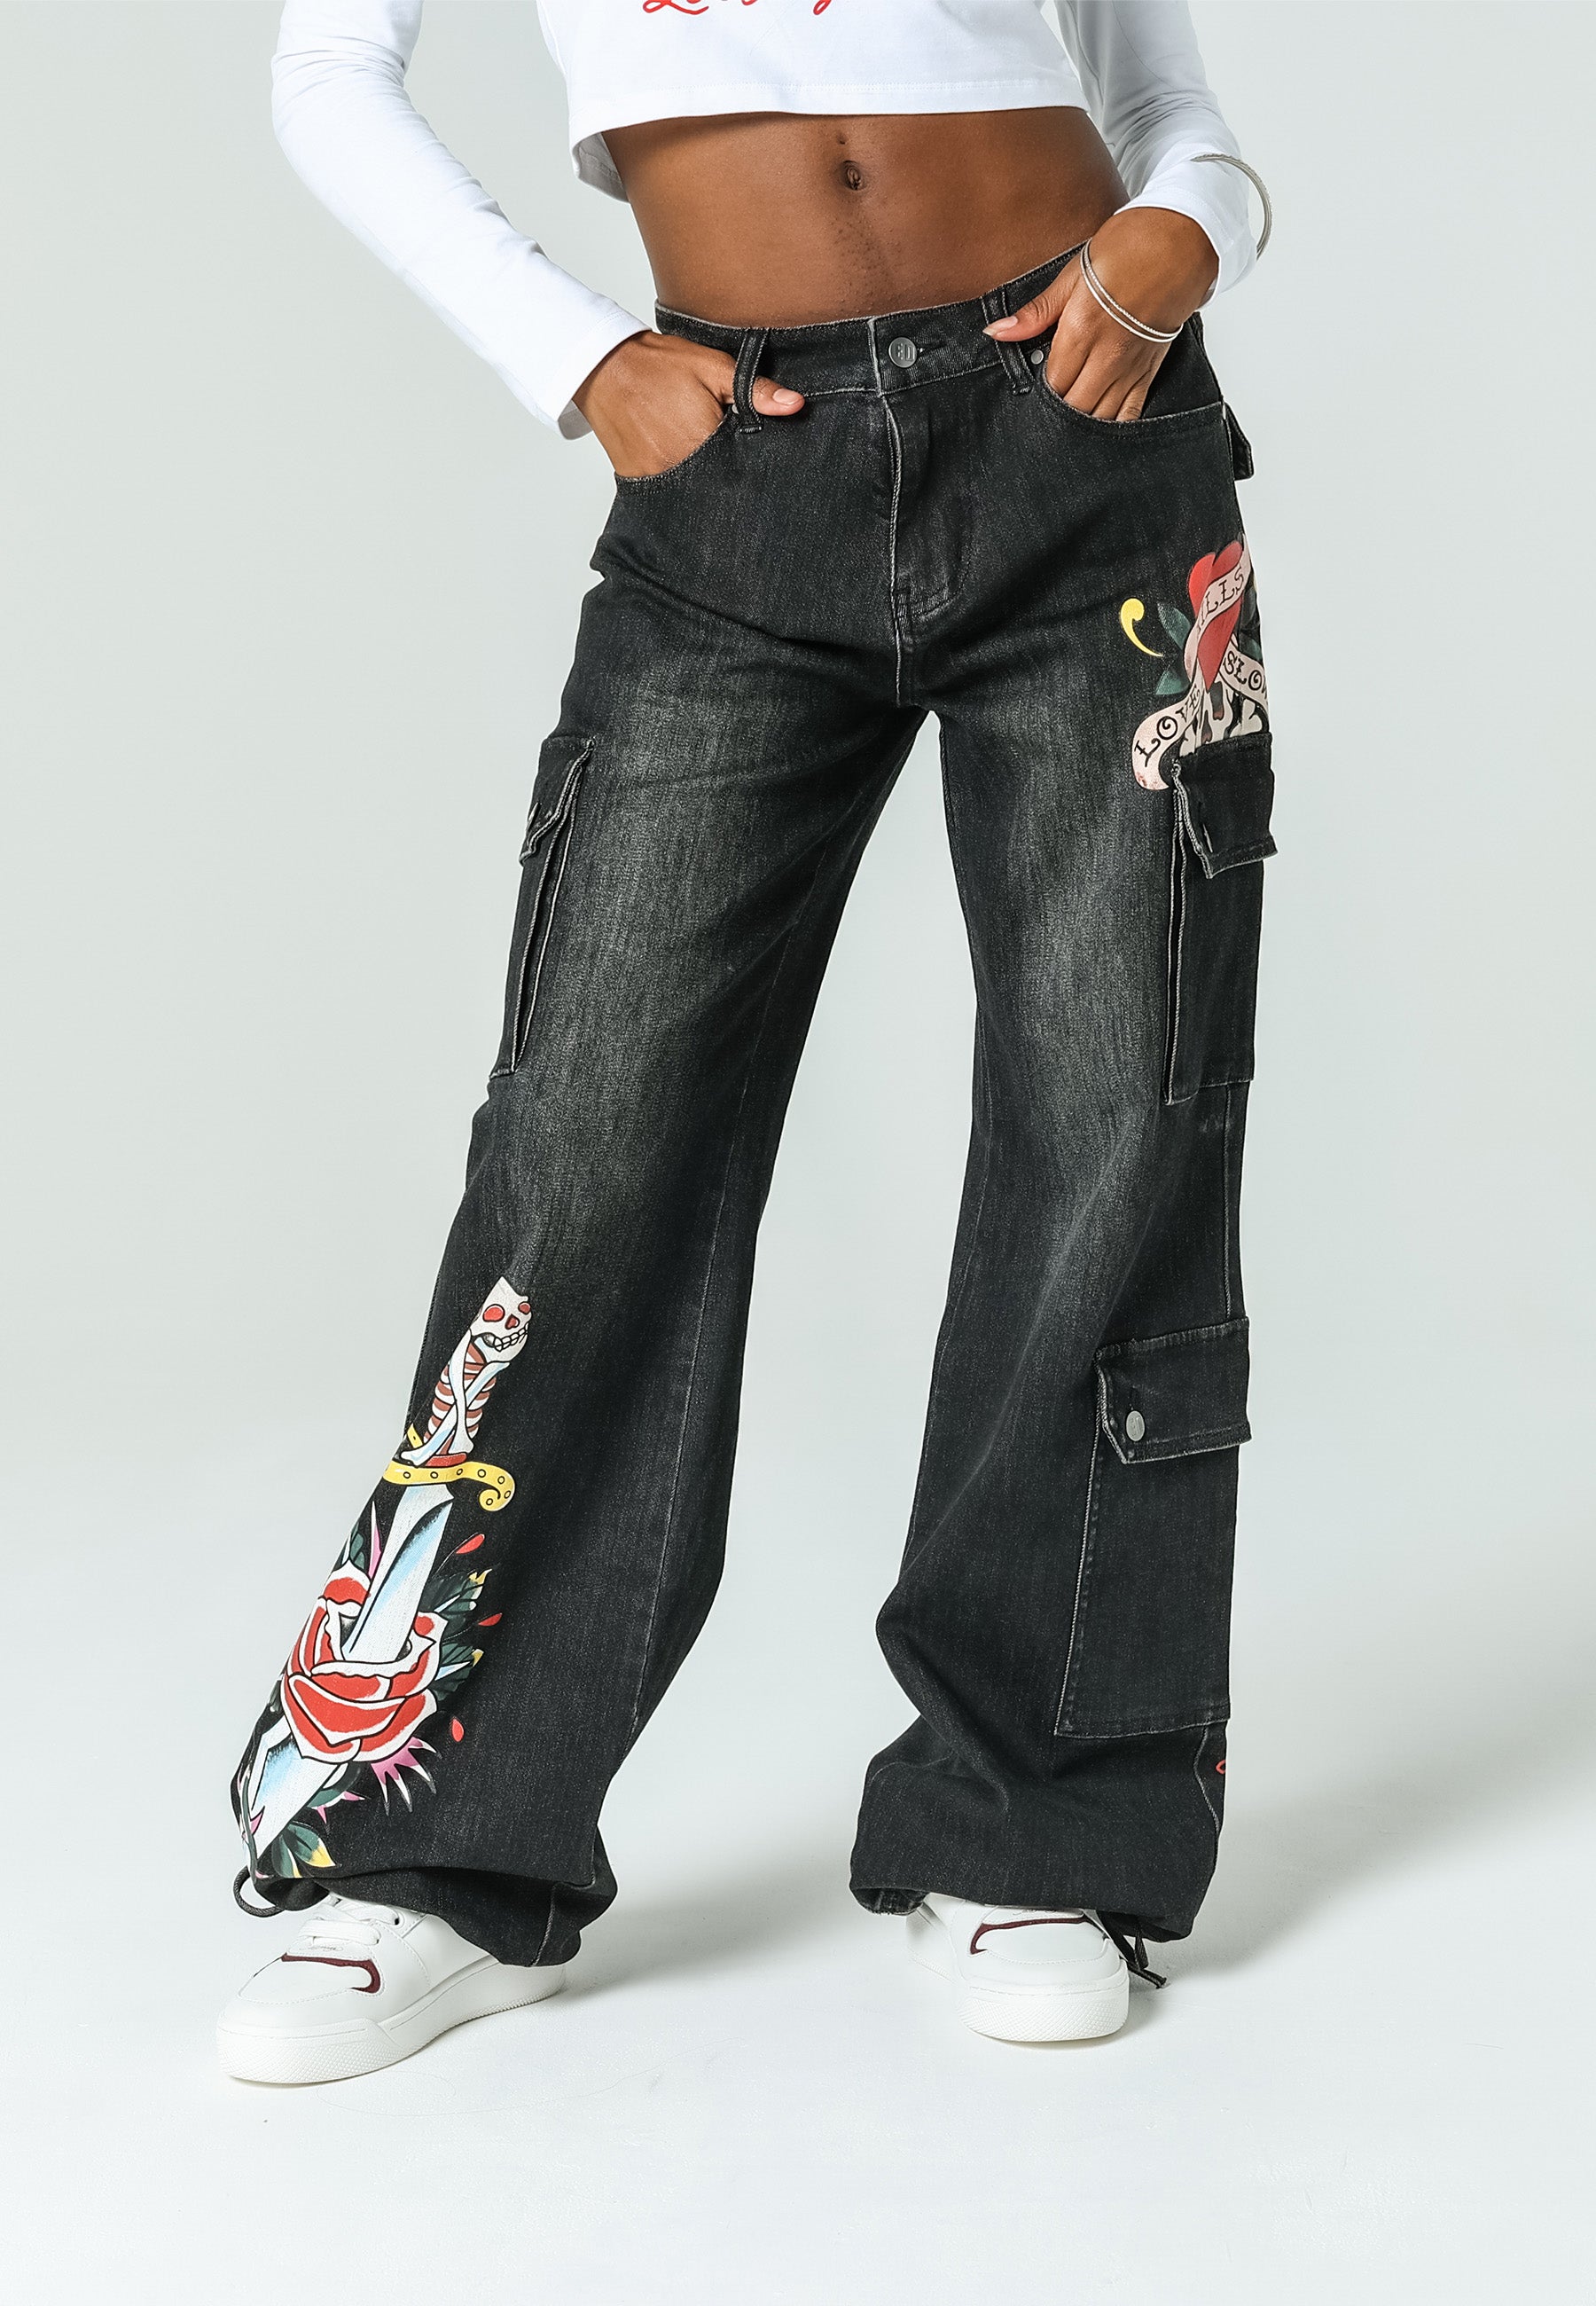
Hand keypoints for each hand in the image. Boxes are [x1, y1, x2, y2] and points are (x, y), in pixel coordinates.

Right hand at [573, 330, 804, 476]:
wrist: (604, 367)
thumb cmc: (658, 365)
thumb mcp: (713, 368)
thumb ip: (754, 390)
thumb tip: (795, 404)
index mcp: (704, 443)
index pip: (743, 471)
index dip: (755, 468)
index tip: (761, 464)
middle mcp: (680, 469)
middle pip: (720, 487)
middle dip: (731, 479)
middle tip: (733, 464)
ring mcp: (657, 479)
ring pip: (695, 494)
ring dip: (706, 485)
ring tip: (707, 465)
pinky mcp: (638, 481)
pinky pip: (668, 494)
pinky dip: (680, 485)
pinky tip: (684, 468)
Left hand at [984, 207, 1218, 422]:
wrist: (1182, 242)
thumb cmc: (1129, 249)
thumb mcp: (1072, 274)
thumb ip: (1036, 313)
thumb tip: (997, 332)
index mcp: (1081, 333)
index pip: (1051, 384)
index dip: (1040, 390)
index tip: (1032, 386)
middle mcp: (1106, 358)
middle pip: (1073, 407)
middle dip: (1058, 409)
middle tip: (1050, 401)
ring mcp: (1130, 368)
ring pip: (1100, 416)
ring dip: (1082, 419)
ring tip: (1071, 412)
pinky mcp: (1150, 371)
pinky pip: (1130, 413)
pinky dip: (1113, 422)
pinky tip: (1100, 419)